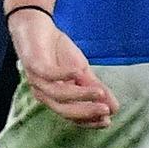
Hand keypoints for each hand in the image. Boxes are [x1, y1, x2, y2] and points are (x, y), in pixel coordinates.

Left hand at [10, 7, 114, 128]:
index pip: (71, 116)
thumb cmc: (57, 50)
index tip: (108, 121)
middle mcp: (44, 93)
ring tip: (100, 93)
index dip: (89, 120)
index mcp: (55, 98)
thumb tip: (114, 107)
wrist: (36, 26)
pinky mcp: (34, 64)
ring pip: (58, 94)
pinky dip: (64, 75)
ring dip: (80, 95)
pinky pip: (49, 74)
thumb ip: (95, 88)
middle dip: (86, 112)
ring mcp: (37, 80)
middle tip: (106, 111)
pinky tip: (79, 72)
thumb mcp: (81, 70)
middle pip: (64, 110)